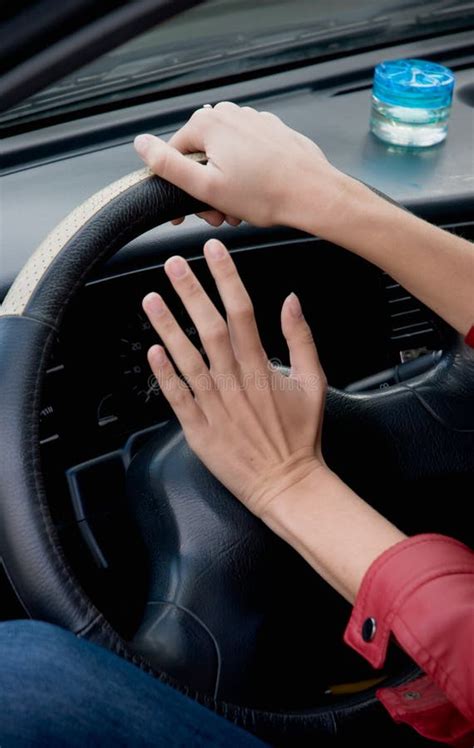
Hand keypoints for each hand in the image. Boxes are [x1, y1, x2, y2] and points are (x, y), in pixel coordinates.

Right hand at [134, 102, 346, 231]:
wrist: (312, 194)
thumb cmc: (265, 194)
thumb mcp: (205, 187)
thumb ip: (167, 164)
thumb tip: (140, 144)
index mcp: (209, 124)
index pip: (174, 153)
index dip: (177, 186)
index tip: (187, 213)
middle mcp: (230, 115)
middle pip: (201, 156)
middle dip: (205, 189)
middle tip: (218, 215)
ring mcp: (254, 121)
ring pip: (224, 157)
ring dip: (225, 185)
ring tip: (239, 209)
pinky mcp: (272, 133)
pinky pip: (247, 154)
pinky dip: (245, 175)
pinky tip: (255, 195)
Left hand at [142, 239, 327, 517]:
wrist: (287, 484)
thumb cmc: (301, 435)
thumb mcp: (314, 382)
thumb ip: (301, 339)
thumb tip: (292, 301)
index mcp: (262, 368)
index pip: (242, 312)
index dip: (226, 278)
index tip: (213, 252)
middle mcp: (236, 382)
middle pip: (210, 328)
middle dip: (190, 292)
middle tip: (173, 264)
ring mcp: (215, 405)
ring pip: (187, 359)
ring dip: (168, 327)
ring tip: (151, 298)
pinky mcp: (199, 429)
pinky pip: (178, 397)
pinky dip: (164, 374)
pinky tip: (152, 351)